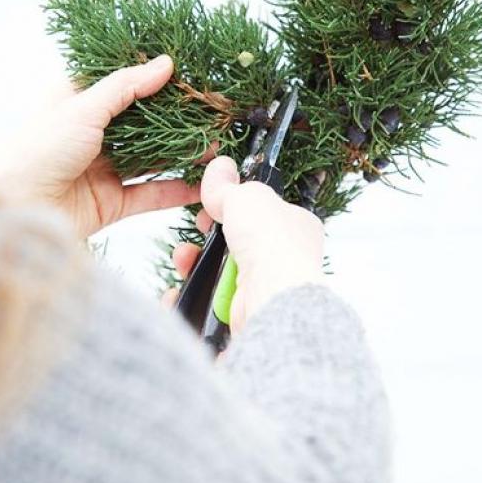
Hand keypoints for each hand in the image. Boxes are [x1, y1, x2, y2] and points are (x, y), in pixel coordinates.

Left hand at [0, 55, 201, 238]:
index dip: (157, 78)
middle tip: (215, 113)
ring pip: (153, 158)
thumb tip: (165, 63)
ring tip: (219, 145)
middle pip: (145, 122)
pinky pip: (150, 193)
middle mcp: (93, 132)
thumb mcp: (82, 108)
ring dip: (184, 153)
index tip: (193, 73)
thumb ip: (126, 87)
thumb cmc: (35, 149)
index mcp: (78, 101)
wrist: (9, 210)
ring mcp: (102, 168)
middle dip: (179, 119)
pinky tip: (204, 183)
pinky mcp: (110, 203)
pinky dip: (177, 189)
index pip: (125, 82)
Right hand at [163, 156, 324, 334]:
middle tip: (203, 228)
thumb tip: (219, 167)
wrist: (270, 298)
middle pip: (235, 242)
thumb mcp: (248, 198)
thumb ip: (229, 186)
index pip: (263, 212)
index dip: (236, 205)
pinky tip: (185, 288)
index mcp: (296, 227)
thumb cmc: (273, 244)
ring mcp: (262, 289)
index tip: (216, 202)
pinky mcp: (242, 315)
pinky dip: (192, 297)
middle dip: (209, 236)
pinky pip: (208, 304)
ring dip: (195, 265)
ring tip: (187, 260)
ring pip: (218, 273)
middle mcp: (283, 260)